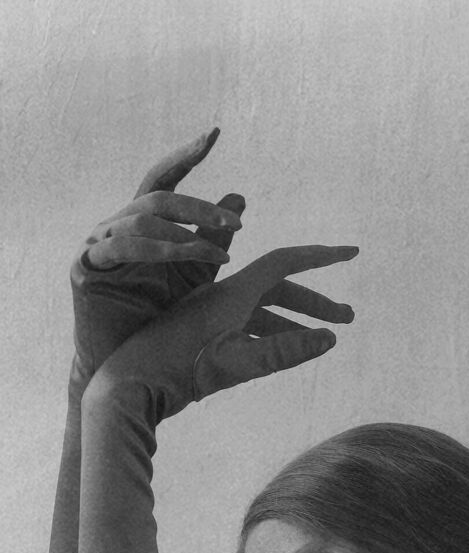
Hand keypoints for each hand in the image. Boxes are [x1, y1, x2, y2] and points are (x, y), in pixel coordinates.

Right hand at [70, 128, 243, 389]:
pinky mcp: (87, 266)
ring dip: (186, 235)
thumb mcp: (196, 276)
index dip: (186, 155)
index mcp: (145, 222)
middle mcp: (119, 225)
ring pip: (142, 220)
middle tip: (235, 223)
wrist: (127, 361)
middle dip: (198, 208)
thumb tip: (239, 198)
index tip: (214, 134)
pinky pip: (122, 247)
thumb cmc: (159, 318)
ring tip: (220, 257)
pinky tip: (187, 259)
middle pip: (157, 196)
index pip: (165, 177)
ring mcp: (100, 243)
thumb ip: (214, 238)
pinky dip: (159, 252)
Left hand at [90, 242, 358, 421]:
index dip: (321, 256)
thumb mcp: (236, 364)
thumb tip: (330, 340)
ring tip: (325, 339)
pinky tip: (284, 349)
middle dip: (316, 302)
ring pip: (263, 312)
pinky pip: (246, 329)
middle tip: (349, 318)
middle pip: (280, 290)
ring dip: (296, 323)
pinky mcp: (201, 336)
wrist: (127, 387)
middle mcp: (222, 298)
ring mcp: (211, 317)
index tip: (352, 251)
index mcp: (231, 293)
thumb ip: (283, 353)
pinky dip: (271, 336)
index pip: (285, 262)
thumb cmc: (177, 373)